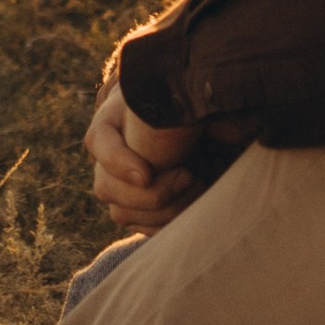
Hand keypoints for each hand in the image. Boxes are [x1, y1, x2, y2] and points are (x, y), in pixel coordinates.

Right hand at [85, 77, 199, 227]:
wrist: (178, 123)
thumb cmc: (178, 104)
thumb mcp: (178, 96)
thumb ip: (188, 105)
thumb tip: (225, 126)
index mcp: (109, 123)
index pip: (99, 142)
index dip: (119, 163)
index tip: (146, 175)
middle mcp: (105, 159)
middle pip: (107, 187)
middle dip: (154, 191)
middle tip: (190, 176)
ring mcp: (116, 188)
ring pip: (123, 213)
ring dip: (166, 209)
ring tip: (199, 185)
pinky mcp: (133, 210)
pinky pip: (141, 228)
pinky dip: (169, 222)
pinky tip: (194, 202)